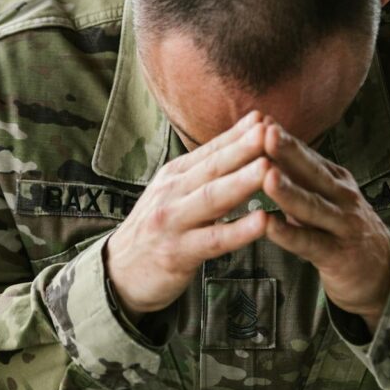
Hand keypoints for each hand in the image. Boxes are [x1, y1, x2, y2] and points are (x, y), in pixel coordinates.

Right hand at [105, 111, 270, 322]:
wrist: (118, 272)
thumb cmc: (157, 231)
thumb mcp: (174, 194)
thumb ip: (204, 174)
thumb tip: (240, 147)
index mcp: (175, 176)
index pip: (211, 150)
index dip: (237, 134)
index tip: (265, 117)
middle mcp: (172, 193)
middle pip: (213, 167)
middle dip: (243, 148)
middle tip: (271, 131)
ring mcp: (173, 222)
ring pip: (212, 199)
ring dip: (241, 182)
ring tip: (268, 167)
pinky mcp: (178, 253)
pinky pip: (213, 240)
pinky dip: (239, 230)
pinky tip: (262, 221)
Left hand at [260, 118, 389, 331]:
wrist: (383, 273)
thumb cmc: (342, 231)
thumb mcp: (326, 198)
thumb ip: (299, 179)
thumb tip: (264, 148)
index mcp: (335, 180)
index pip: (307, 155)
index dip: (284, 138)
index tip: (260, 118)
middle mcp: (342, 197)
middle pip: (312, 172)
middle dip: (288, 152)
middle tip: (265, 132)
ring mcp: (343, 225)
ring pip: (312, 206)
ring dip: (288, 191)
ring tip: (267, 176)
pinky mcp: (338, 255)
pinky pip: (310, 243)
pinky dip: (289, 234)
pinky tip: (269, 225)